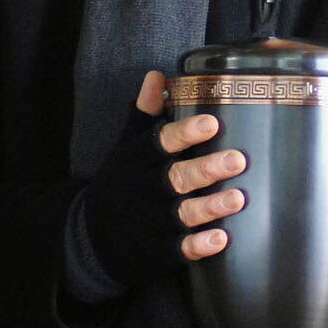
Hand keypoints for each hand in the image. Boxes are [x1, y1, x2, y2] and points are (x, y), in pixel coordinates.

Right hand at [77, 72, 248, 287]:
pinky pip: (178, 250)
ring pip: (180, 214)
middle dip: (205, 170)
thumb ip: (145, 114)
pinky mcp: (156, 252)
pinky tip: (221, 240)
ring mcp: (149, 223)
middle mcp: (142, 190)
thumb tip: (158, 75)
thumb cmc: (121, 183)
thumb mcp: (127, 148)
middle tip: (238, 160)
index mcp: (136, 160)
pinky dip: (198, 246)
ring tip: (238, 198)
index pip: (160, 143)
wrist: (89, 238)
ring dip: (209, 207)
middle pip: (174, 178)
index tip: (211, 123)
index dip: (184, 133)